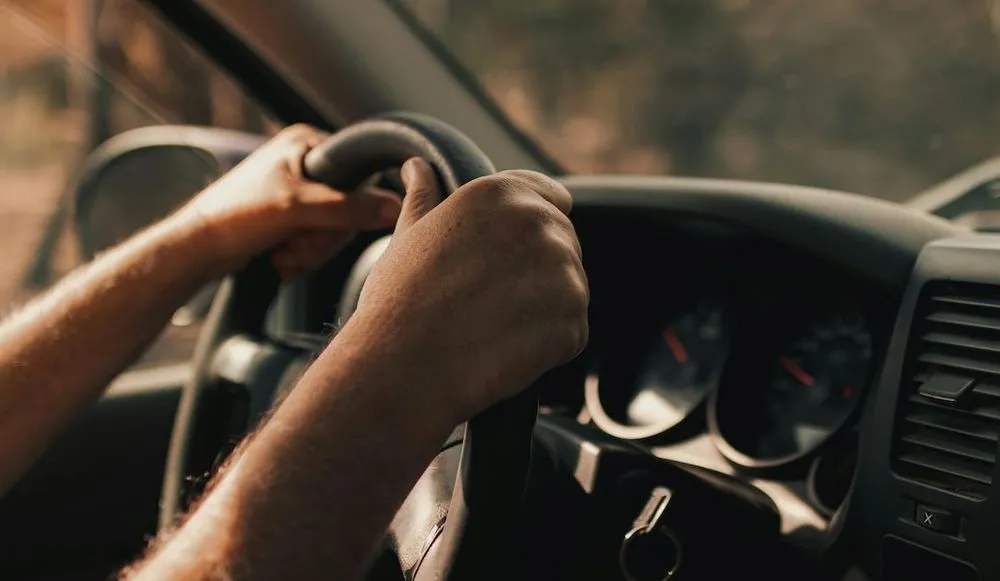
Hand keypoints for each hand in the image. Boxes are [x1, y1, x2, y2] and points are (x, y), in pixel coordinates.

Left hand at [173, 124, 401, 278]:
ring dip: (311, 251)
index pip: (359, 175)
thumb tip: (397, 208)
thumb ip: (350, 209)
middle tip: (294, 242)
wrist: (195, 251)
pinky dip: (303, 258)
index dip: (349, 208)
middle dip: (322, 237)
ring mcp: (299, 193)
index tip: (322, 222)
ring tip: (282, 253)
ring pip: (335, 231)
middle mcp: (305, 164)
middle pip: (350, 209)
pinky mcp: (291, 220)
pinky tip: (281, 260)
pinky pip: (318, 243)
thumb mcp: (298, 209)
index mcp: (307, 143)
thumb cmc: (235, 217)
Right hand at [350, 158, 588, 421]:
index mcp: (503, 193)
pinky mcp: (574, 322)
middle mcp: (541, 224)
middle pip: (563, 243)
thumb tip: (419, 167)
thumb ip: (424, 196)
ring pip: (569, 288)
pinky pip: (570, 331)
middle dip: (536, 270)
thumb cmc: (400, 300)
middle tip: (488, 299)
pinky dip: (547, 344)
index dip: (529, 230)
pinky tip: (505, 349)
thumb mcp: (408, 236)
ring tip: (492, 325)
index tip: (505, 256)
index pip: (552, 198)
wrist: (404, 365)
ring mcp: (564, 274)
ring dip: (542, 307)